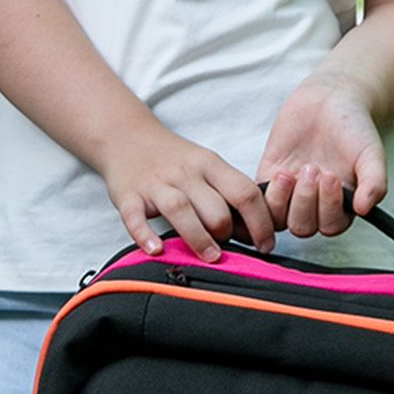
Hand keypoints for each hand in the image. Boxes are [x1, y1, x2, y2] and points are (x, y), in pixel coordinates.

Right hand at [99, 117, 275, 262]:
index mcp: (210, 165)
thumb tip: (254, 232)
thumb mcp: (207, 165)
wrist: (127, 137)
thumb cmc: (174, 160)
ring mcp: (156, 184)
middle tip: (226, 248)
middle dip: (227, 234)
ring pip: (181, 210)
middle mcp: (185, 173)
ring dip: (198, 237)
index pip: (245, 193)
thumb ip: (228, 193)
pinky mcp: (128, 196)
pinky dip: (145, 236)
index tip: (266, 245)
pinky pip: (135, 218)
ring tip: (210, 257)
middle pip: (216, 208)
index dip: (261, 223)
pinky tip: (156, 250)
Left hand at [256, 70, 386, 238]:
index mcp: (341, 206)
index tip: (331, 176)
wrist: (330, 99)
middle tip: (313, 168)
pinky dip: (268, 194)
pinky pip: (260, 201)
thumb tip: (364, 210)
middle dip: (305, 201)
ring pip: (280, 219)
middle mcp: (315, 205)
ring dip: (284, 200)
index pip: (331, 226)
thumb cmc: (354, 129)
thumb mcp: (371, 154)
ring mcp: (290, 194)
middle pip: (303, 227)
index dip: (329, 208)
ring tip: (292, 173)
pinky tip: (281, 172)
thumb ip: (375, 183)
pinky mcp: (269, 179)